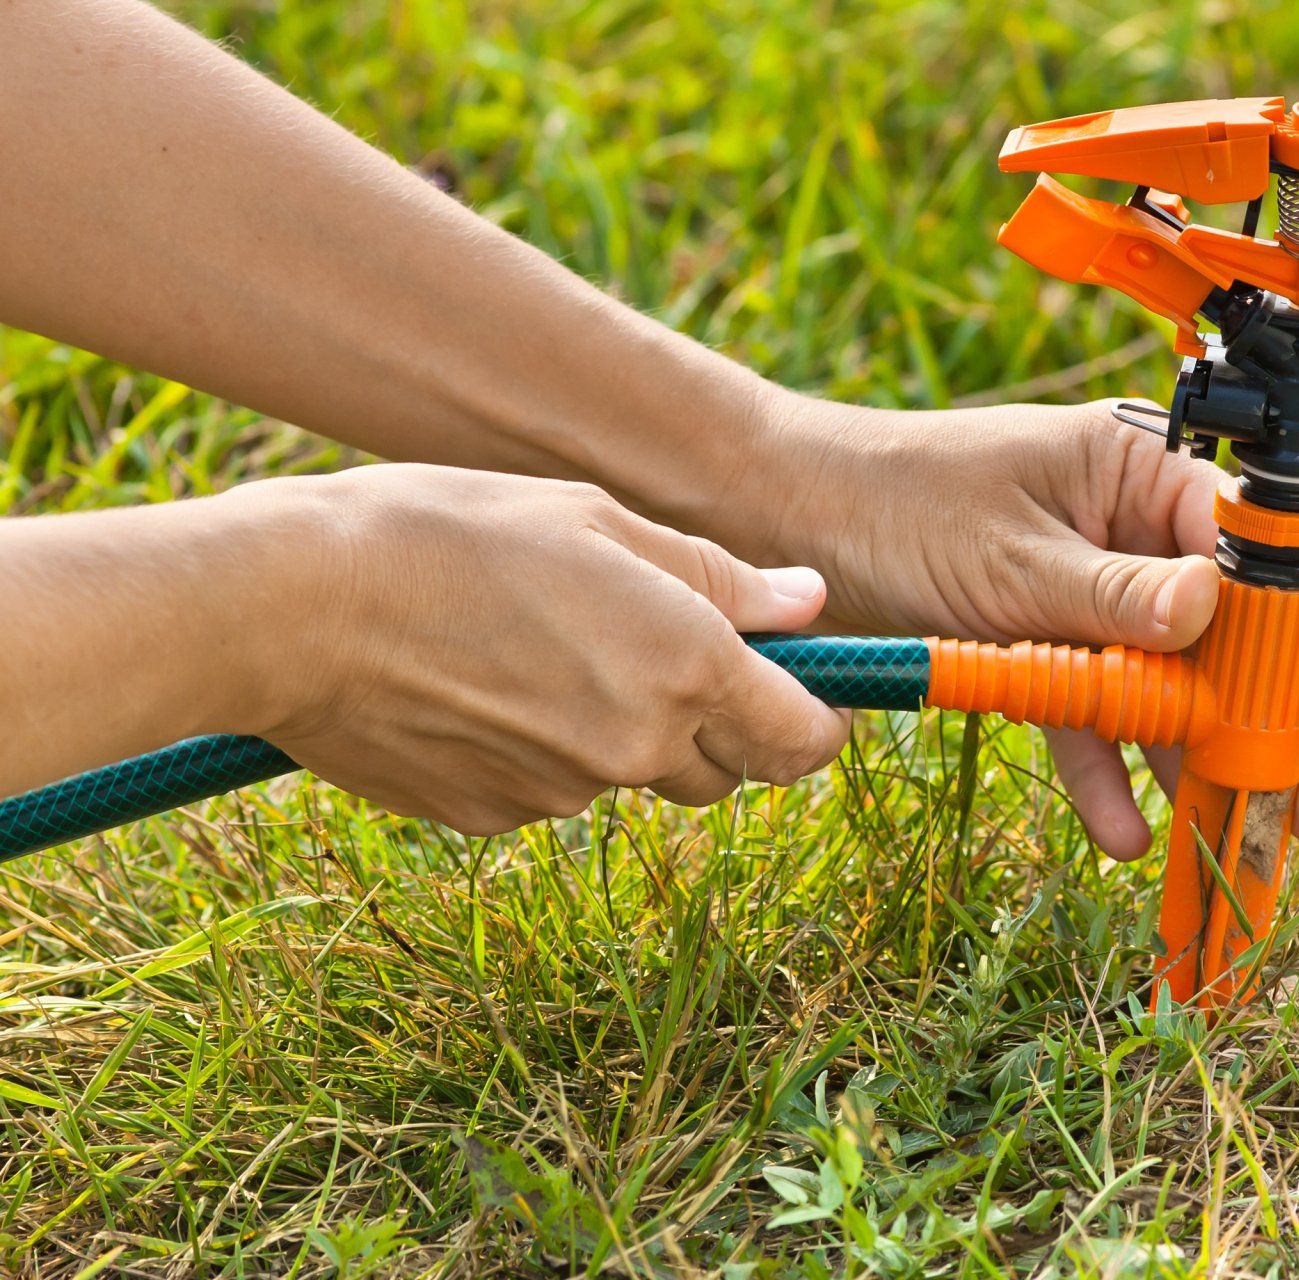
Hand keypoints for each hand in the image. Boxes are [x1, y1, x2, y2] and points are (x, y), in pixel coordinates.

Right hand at [236, 465, 848, 835]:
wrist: (292, 605)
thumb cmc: (451, 532)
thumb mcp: (599, 521)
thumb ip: (720, 577)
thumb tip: (811, 606)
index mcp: (684, 667)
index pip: (806, 740)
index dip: (817, 719)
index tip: (804, 691)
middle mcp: (636, 748)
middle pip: (724, 771)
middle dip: (716, 725)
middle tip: (655, 647)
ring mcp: (561, 794)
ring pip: (630, 776)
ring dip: (621, 731)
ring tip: (540, 645)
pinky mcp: (491, 818)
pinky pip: (550, 789)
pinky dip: (541, 748)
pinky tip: (481, 683)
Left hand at [765, 397, 1298, 859]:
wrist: (782, 520)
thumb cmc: (891, 500)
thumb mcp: (1009, 556)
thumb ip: (1110, 596)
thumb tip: (1212, 612)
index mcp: (1138, 473)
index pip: (1253, 559)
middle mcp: (1128, 533)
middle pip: (1224, 635)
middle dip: (1267, 725)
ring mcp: (1086, 595)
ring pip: (1164, 685)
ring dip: (1196, 762)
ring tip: (1240, 841)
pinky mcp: (1038, 643)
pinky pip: (1088, 712)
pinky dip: (1102, 770)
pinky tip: (1126, 835)